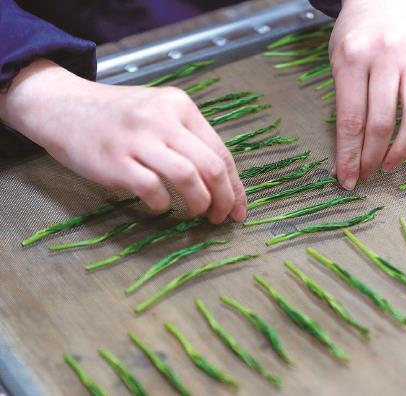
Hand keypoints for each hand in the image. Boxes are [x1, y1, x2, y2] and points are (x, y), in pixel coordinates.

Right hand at [0, 59, 246, 222]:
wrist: (61, 105)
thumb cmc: (117, 116)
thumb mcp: (159, 112)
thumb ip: (188, 139)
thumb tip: (222, 183)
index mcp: (181, 106)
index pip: (222, 152)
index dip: (235, 187)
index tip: (238, 209)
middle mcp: (163, 119)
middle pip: (212, 166)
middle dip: (225, 199)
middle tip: (220, 218)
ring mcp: (139, 138)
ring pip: (188, 177)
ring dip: (200, 203)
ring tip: (196, 214)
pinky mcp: (115, 159)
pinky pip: (152, 189)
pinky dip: (163, 204)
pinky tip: (160, 205)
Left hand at [329, 0, 405, 188]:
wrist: (383, 1)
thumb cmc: (356, 36)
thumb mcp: (338, 62)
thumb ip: (344, 102)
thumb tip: (347, 155)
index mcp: (353, 58)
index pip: (351, 119)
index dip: (348, 156)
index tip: (346, 180)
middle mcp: (387, 57)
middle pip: (381, 123)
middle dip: (372, 158)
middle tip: (367, 175)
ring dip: (403, 150)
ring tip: (390, 165)